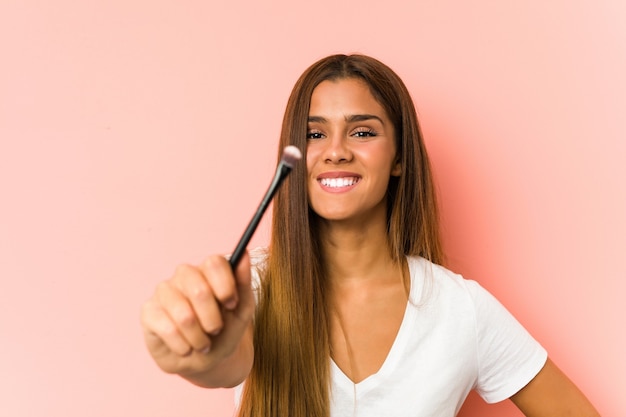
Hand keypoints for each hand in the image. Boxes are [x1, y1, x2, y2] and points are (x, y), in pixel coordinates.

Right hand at [140, 251, 254, 385]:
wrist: (205, 360)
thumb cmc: (224, 331)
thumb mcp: (241, 311)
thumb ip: (243, 283)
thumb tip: (244, 255)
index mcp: (208, 270)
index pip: (214, 263)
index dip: (226, 285)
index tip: (231, 305)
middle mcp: (184, 275)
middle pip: (199, 290)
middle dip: (213, 319)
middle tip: (216, 331)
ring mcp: (164, 291)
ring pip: (184, 315)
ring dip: (199, 337)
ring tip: (203, 344)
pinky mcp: (148, 311)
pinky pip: (167, 329)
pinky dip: (183, 345)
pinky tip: (186, 348)